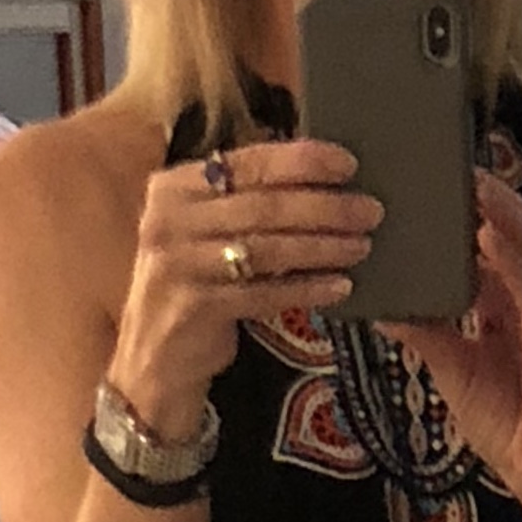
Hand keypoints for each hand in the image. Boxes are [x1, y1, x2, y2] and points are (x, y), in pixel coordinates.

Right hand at [107, 139, 378, 440]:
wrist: (152, 360)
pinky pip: (263, 293)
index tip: (348, 164)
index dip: (301, 161)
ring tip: (361, 246)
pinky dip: (306, 289)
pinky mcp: (194, 308)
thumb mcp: (204, 233)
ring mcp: (178, 265)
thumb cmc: (192, 287)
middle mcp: (168, 220)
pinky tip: (339, 287)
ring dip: (322, 246)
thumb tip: (320, 179)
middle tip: (369, 211)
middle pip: (262, 205)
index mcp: (173, 187)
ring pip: (266, 248)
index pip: (247, 163)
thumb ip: (242, 202)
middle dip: (324, 206)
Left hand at [386, 173, 521, 521]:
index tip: (436, 182)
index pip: (490, 248)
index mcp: (509, 304)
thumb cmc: (506, 423)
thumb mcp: (450, 370)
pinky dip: (516, 269)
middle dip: (489, 202)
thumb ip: (423, 333)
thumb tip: (380, 305)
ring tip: (475, 189)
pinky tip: (493, 243)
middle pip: (514, 240)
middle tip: (455, 167)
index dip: (469, 215)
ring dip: (504, 222)